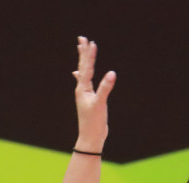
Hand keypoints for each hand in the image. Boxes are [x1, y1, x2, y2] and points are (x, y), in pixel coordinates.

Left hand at [73, 36, 115, 152]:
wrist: (90, 138)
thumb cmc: (94, 122)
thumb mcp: (100, 104)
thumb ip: (105, 88)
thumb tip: (112, 73)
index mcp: (83, 89)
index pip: (86, 68)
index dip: (89, 55)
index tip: (91, 42)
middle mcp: (82, 90)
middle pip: (82, 67)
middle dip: (83, 53)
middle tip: (82, 38)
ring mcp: (85, 94)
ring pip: (83, 73)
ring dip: (83, 61)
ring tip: (81, 50)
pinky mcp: (89, 100)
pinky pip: (85, 83)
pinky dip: (82, 76)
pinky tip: (76, 74)